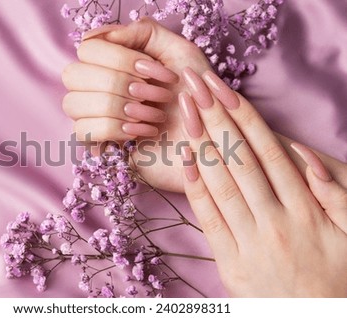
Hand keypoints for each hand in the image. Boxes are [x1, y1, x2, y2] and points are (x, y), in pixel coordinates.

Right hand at [62, 19, 211, 191]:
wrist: (210, 139)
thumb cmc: (198, 97)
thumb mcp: (180, 52)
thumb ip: (144, 32)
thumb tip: (100, 35)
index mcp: (115, 63)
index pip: (87, 49)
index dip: (119, 58)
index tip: (153, 71)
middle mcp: (99, 87)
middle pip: (73, 74)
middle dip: (117, 83)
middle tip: (153, 94)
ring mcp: (95, 116)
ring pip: (72, 103)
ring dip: (117, 107)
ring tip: (153, 114)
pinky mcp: (100, 144)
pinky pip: (82, 131)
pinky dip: (113, 128)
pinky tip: (141, 131)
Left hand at [179, 67, 346, 296]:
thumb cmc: (338, 277)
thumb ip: (334, 193)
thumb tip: (303, 154)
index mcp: (304, 209)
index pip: (266, 150)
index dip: (242, 115)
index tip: (221, 89)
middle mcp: (274, 220)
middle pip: (238, 158)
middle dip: (214, 117)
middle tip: (193, 85)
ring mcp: (248, 241)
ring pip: (221, 183)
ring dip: (200, 143)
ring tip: (184, 111)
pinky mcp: (229, 261)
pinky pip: (209, 219)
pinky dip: (195, 188)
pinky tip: (184, 159)